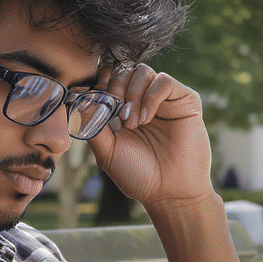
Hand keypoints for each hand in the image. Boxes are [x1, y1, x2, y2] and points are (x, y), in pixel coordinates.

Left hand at [84, 63, 211, 208]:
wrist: (169, 193)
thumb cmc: (138, 174)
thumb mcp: (106, 151)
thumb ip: (92, 124)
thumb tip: (78, 98)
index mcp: (122, 108)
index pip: (108, 76)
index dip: (99, 81)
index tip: (95, 99)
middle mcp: (142, 99)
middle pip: (123, 68)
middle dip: (114, 86)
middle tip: (116, 114)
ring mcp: (164, 99)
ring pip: (143, 71)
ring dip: (132, 94)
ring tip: (132, 123)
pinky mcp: (184, 100)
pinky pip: (164, 81)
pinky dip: (151, 96)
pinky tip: (147, 118)